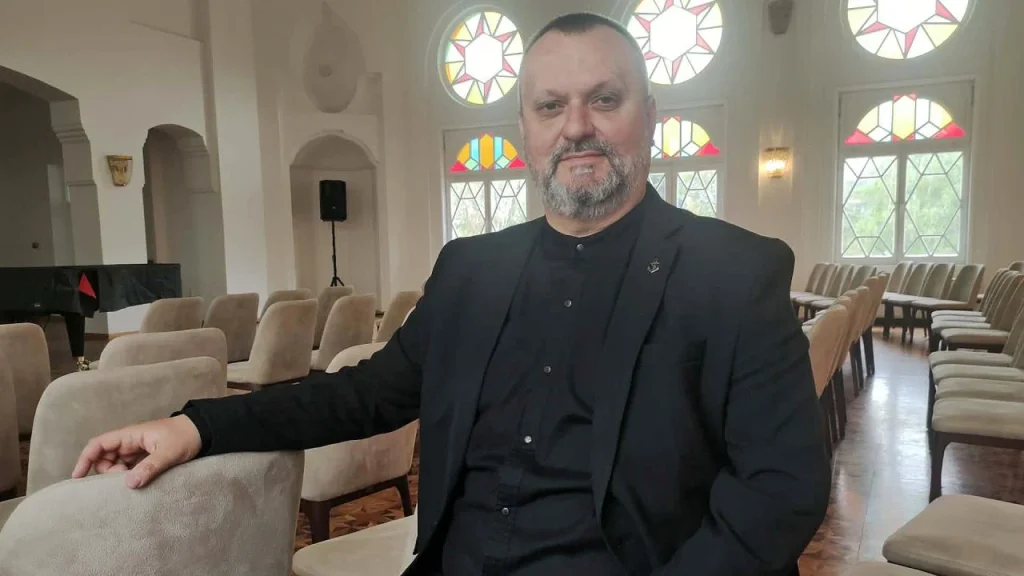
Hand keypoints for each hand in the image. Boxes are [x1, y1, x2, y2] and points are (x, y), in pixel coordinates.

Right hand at [72, 414, 202, 488]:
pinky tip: (139, 484)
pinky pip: (129, 470)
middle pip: (104, 458)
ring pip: (116, 465)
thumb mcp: (169, 452)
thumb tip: (129, 484)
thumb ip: (150, 467)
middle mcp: (130, 442)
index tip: (77, 476)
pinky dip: (129, 477)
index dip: (85, 458)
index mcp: (131, 435)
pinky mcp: (146, 459)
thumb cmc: (186, 436)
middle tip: (124, 481)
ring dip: (119, 476)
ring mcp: (138, 451)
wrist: (205, 432)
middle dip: (106, 472)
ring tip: (136, 481)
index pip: (99, 444)